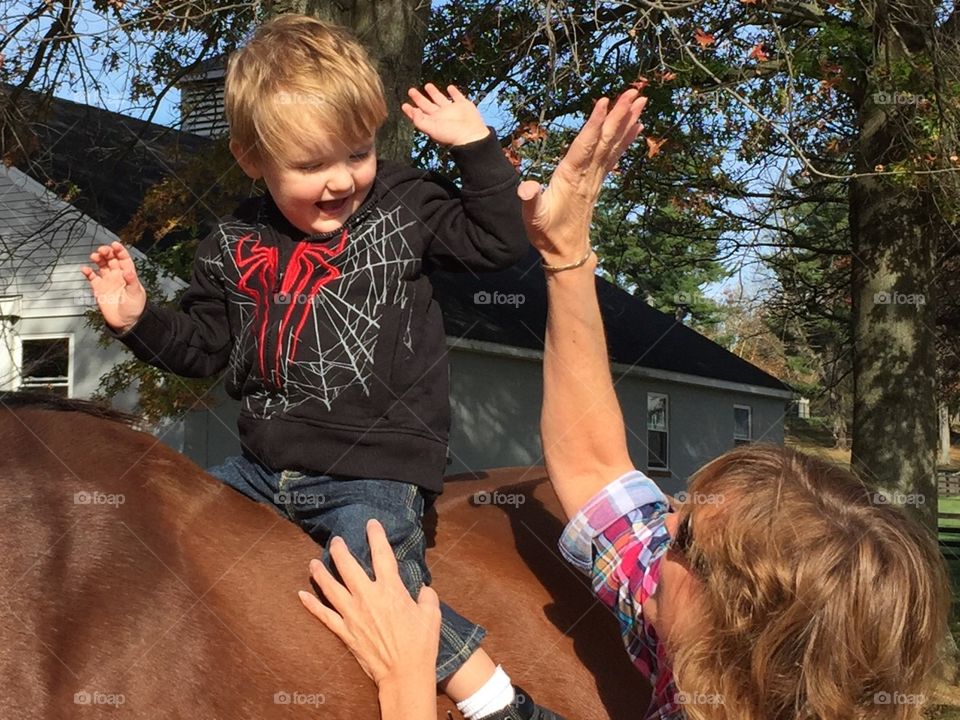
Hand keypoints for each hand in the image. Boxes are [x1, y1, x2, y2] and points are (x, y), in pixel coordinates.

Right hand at [80, 241, 146, 331]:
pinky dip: (88, 272)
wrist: (126, 322)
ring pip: (101, 265)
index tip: (114, 244)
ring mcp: (108, 281)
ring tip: (94, 256)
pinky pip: (92, 277)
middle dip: (107, 252)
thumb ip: (132, 282)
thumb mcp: (136, 294)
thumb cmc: (135, 309)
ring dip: (98, 259)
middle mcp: (118, 276)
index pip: (124, 259)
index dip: (120, 251)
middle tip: (102, 250)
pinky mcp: (99, 289)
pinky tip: (85, 269)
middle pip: (111, 259)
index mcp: (128, 275)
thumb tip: (129, 271)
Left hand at [298, 520, 440, 688]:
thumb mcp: (432, 614)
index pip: (382, 555)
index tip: (371, 523)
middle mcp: (368, 597)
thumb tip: (423, 590)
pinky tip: (301, 594)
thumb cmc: (421, 644)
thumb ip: (426, 596)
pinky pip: (323, 615)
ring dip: (320, 573)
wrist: (404, 673)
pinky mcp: (345, 631)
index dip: (376, 536)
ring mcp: (353, 614)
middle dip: (340, 550)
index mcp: (391, 589)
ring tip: (313, 562)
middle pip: (348, 567)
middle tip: (336, 541)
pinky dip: (311, 604)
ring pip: (330, 587)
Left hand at [401, 83, 489, 146]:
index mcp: (432, 122)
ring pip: (440, 98)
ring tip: (427, 85)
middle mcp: (441, 116)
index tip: (404, 105)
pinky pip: (457, 96)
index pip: (419, 115)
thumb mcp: (431, 129)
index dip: (411, 111)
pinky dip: (454, 91)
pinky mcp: (463, 105)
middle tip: (411, 91)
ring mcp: (452, 110)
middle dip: (418, 98)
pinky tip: (450, 87)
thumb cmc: (451, 135)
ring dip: (433, 92)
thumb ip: (420, 121)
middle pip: (426, 105)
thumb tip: (413, 111)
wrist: (471, 135)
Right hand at [518, 90, 647, 266]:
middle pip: (606, 139)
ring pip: (614, 144)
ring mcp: (596, 177)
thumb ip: (530, 201)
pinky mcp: (598, 181)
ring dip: (627, 121)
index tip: (606, 101)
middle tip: (635, 91)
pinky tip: (638, 126)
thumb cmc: (547, 233)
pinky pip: (615, 155)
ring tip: (641, 100)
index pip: (585, 146)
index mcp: (571, 177)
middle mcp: (588, 174)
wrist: (566, 252)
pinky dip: (626, 139)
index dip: (595, 123)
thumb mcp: (533, 218)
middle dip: (619, 115)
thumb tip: (526, 190)